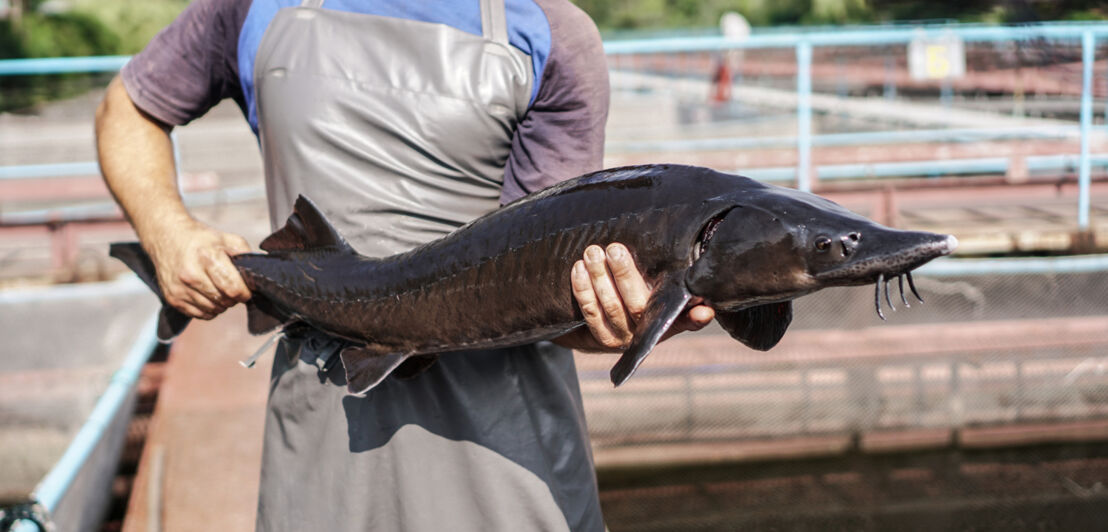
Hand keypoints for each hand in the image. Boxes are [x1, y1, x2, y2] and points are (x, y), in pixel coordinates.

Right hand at [144, 218, 251, 319]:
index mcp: (207, 258)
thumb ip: (245, 254)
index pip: (233, 288)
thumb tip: (256, 275)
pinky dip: (208, 309)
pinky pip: (200, 315)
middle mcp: (191, 275)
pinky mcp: (173, 299)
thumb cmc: (200, 240)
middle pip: (224, 301)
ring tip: (219, 289)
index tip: (245, 290)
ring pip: (213, 310)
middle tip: (232, 287)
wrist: (166, 237)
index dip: (244, 293)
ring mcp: (180, 289)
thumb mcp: (226, 238)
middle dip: (233, 298)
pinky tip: (207, 295)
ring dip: (221, 304)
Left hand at [559, 243, 714, 351]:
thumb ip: (678, 284)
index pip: (687, 320)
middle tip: (613, 249)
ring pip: (611, 307)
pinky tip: (579, 268)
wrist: (609, 323)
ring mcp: (624, 338)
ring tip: (592, 252)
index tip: (703, 309)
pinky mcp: (602, 339)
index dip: (695, 317)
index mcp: (670, 320)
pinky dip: (583, 289)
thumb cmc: (643, 293)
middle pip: (637, 305)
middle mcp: (648, 332)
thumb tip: (704, 297)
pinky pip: (590, 312)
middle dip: (624, 274)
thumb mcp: (662, 289)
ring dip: (599, 278)